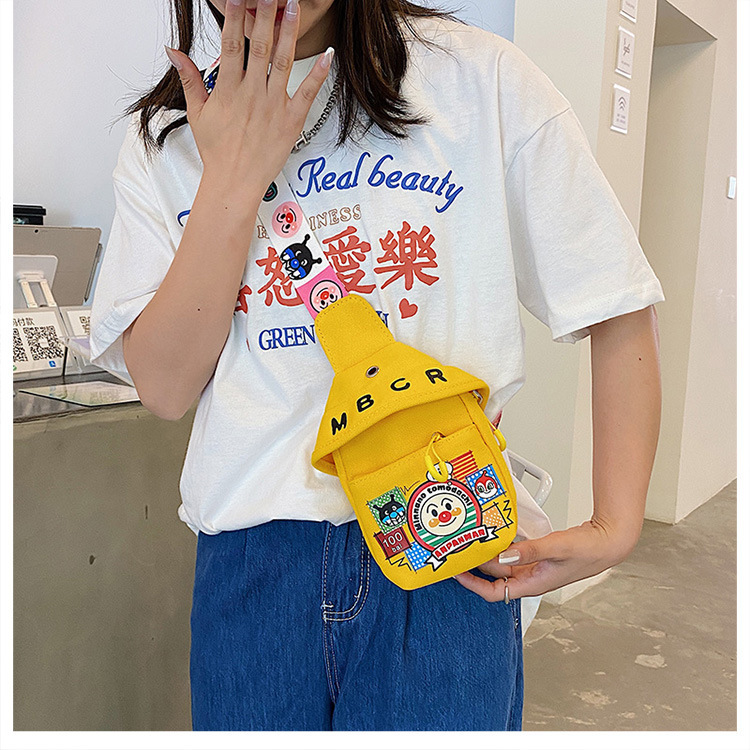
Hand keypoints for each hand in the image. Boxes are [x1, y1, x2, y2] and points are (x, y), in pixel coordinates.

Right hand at [164, 0, 332, 195]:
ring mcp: (273, 106)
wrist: (235, 183)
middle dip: (265, 15)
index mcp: (228, 90)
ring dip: (289, 32)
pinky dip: (318, 74)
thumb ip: (190, 79)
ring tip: (294, 6)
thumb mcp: (197, 114)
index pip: (230, 44)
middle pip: (260, 46)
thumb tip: (174, 51)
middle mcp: (252, 94)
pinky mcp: (292, 120)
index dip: (234, 17)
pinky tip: (327, 55)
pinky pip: (308, 93)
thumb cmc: (218, 152)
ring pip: (283, 61)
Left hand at [453, 519, 636, 601]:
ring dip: (488, 556)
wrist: (607, 542)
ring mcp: (534, 569)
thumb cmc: (587, 551)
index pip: (495, 593)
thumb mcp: (556, 548)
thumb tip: (503, 556)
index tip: (457, 573)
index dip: (473, 585)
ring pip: (503, 566)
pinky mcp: (537, 558)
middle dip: (476, 567)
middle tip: (457, 552)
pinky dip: (502, 548)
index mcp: (533, 584)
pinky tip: (494, 535)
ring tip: (471, 542)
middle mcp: (530, 579)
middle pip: (495, 578)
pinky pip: (514, 555)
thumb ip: (529, 551)